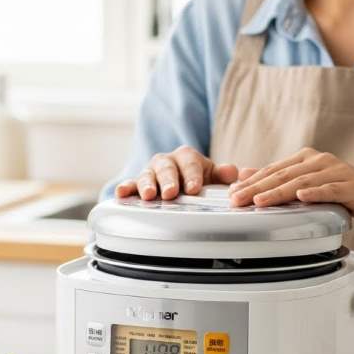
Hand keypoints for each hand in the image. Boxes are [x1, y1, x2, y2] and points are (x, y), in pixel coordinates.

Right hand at [115, 146, 237, 199]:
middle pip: (166, 168)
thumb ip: (223, 175)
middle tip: (171, 193)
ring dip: (147, 185)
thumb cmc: (197, 180)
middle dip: (168, 180)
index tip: (194, 188)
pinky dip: (125, 188)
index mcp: (186, 156)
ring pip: (146, 176)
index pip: (190, 163)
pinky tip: (120, 193)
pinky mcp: (136, 184)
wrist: (179, 183)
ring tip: (149, 196)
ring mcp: (150, 172)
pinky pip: (129, 184)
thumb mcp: (212, 176)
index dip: (192, 175)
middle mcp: (166, 161)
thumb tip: (233, 172)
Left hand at [228, 147, 353, 228]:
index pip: (272, 170)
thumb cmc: (344, 193)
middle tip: (236, 200)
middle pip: (282, 175)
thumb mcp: (309, 185)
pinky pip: (331, 189)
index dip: (251, 182)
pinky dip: (316, 193)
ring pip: (302, 182)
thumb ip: (281, 179)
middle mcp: (319, 161)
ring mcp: (337, 172)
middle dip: (256, 188)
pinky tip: (302, 197)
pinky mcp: (352, 186)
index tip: (231, 194)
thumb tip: (245, 175)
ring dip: (279, 192)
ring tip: (259, 201)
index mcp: (306, 159)